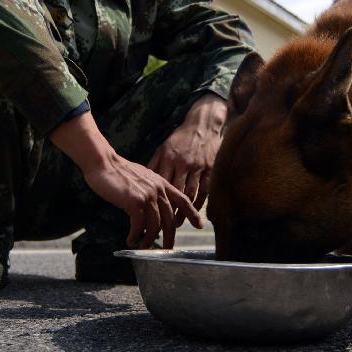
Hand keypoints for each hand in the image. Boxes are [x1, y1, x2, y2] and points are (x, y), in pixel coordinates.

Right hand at [50, 111, 202, 248]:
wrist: (104, 163)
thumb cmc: (119, 172)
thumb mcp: (142, 179)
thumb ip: (151, 191)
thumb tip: (153, 210)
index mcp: (162, 183)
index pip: (183, 200)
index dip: (192, 213)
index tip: (200, 225)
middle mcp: (158, 189)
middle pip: (170, 219)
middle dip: (169, 237)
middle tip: (167, 249)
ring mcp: (148, 195)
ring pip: (154, 225)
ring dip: (148, 239)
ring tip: (143, 246)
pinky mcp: (135, 201)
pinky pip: (139, 225)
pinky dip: (135, 235)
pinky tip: (130, 240)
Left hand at [148, 93, 226, 212]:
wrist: (203, 124)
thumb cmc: (181, 139)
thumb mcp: (164, 148)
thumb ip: (154, 164)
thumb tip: (142, 182)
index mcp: (169, 158)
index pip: (160, 184)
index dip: (154, 200)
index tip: (148, 214)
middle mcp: (182, 163)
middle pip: (174, 192)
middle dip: (167, 211)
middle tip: (161, 226)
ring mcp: (198, 166)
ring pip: (189, 193)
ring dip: (183, 211)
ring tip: (176, 224)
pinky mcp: (210, 168)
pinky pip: (205, 190)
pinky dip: (199, 203)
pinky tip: (194, 212)